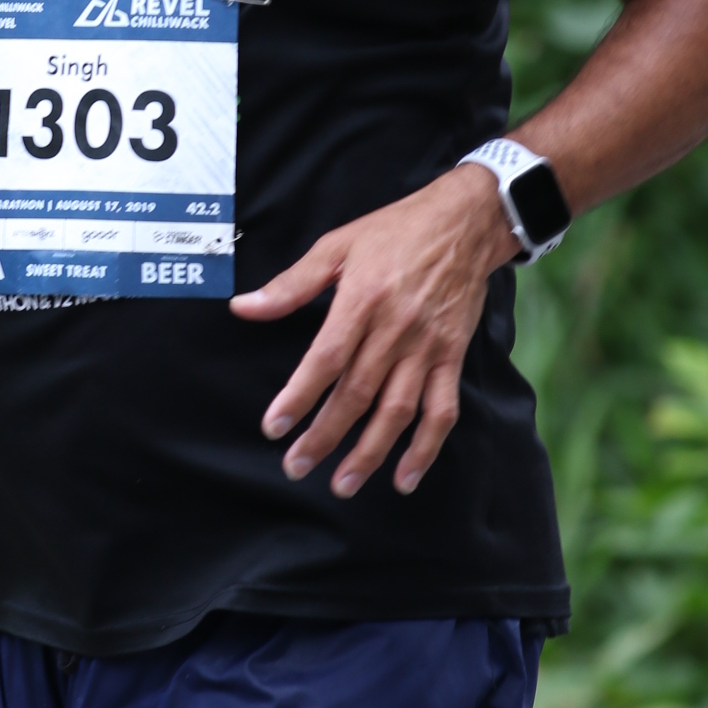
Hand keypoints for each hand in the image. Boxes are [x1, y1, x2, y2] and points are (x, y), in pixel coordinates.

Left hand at [229, 166, 516, 496]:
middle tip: (296, 467)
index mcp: (362, 300)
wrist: (464, 222)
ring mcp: (427, 347)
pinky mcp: (452, 358)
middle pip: (357, 393)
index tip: (274, 427)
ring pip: (397, 411)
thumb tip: (242, 307)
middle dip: (325, 436)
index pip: (326, 359)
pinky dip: (426, 448)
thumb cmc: (394, 231)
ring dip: (370, 452)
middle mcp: (396, 329)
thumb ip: (291, 284)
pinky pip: (441, 411)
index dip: (299, 397)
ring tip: (343, 484)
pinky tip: (405, 477)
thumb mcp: (337, 245)